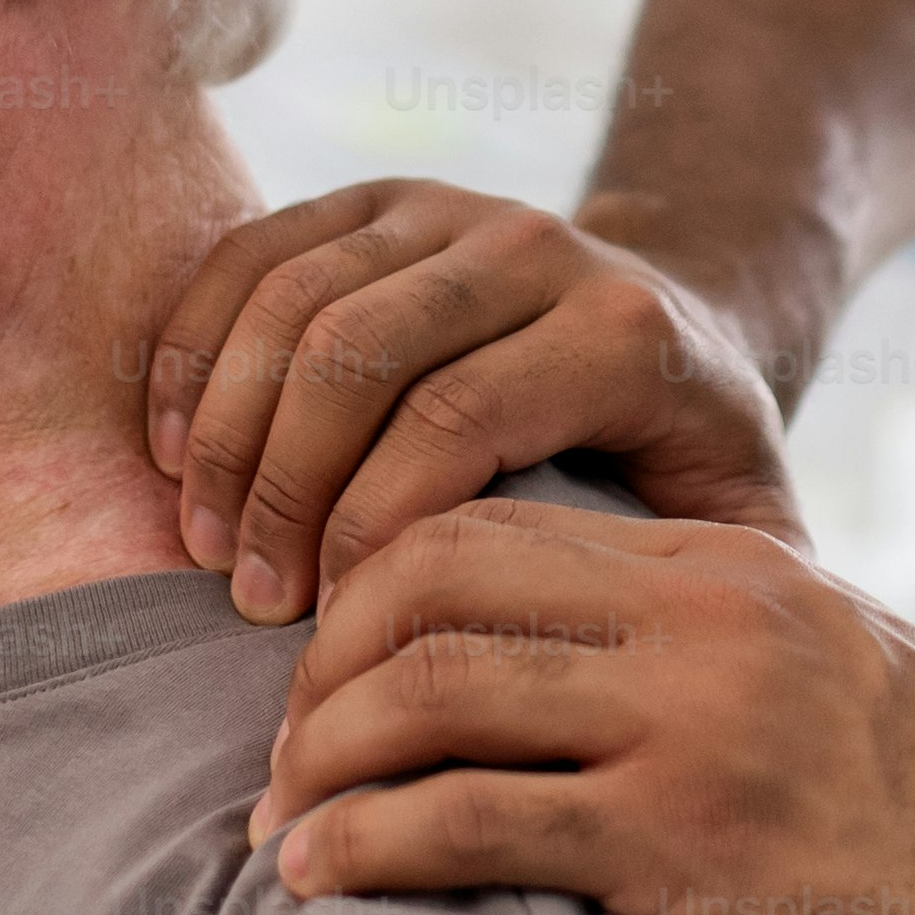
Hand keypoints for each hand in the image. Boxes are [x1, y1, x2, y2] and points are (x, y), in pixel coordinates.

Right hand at [145, 182, 802, 620]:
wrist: (689, 323)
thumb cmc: (694, 464)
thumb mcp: (742, 527)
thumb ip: (710, 602)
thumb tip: (636, 717)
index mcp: (620, 333)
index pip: (456, 421)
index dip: (369, 530)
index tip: (326, 627)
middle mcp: (535, 247)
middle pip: (356, 354)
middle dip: (280, 487)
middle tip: (248, 598)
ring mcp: (451, 208)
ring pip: (292, 300)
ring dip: (224, 428)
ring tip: (204, 541)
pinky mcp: (378, 197)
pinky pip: (253, 252)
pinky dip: (193, 348)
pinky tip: (171, 451)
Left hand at [247, 493, 914, 914]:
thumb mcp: (851, 678)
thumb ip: (730, 655)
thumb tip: (600, 682)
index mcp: (736, 569)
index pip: (488, 520)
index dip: (370, 590)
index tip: (330, 681)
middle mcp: (705, 622)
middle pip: (426, 578)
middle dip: (316, 667)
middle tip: (282, 759)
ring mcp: (696, 730)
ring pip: (425, 693)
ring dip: (315, 766)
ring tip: (278, 835)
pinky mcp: (689, 851)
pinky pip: (470, 825)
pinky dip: (365, 849)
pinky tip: (320, 884)